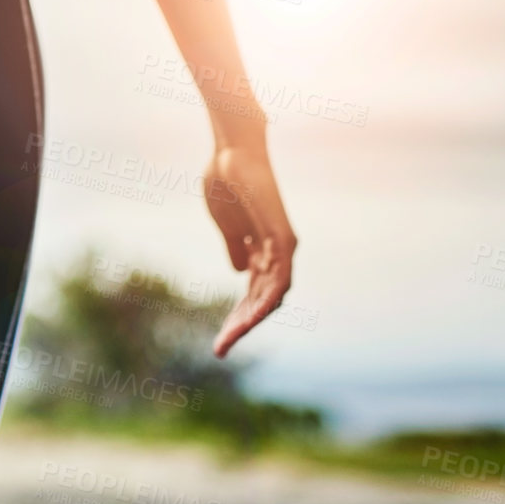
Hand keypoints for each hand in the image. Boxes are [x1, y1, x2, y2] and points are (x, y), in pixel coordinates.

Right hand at [203, 141, 295, 357]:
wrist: (231, 153)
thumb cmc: (226, 182)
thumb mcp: (226, 225)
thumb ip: (235, 247)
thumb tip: (239, 271)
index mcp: (260, 250)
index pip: (252, 294)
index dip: (236, 319)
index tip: (219, 342)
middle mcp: (276, 252)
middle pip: (262, 300)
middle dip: (241, 326)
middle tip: (220, 350)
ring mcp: (283, 246)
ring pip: (273, 296)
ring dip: (251, 320)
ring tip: (230, 340)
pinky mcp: (285, 237)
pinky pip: (280, 278)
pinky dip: (267, 300)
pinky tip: (251, 319)